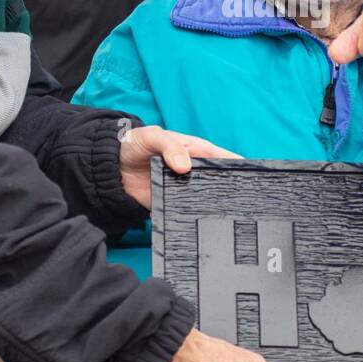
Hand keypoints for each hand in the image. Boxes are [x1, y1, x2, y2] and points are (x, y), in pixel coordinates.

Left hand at [118, 125, 241, 208]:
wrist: (110, 169)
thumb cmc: (134, 144)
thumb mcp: (152, 137)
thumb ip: (169, 147)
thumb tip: (185, 167)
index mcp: (195, 150)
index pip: (223, 158)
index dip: (239, 166)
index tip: (253, 177)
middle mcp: (194, 170)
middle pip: (218, 181)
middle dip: (230, 189)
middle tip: (245, 202)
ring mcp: (184, 188)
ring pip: (205, 198)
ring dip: (213, 205)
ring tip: (229, 216)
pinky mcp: (172, 203)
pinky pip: (186, 211)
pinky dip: (193, 216)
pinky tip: (201, 224)